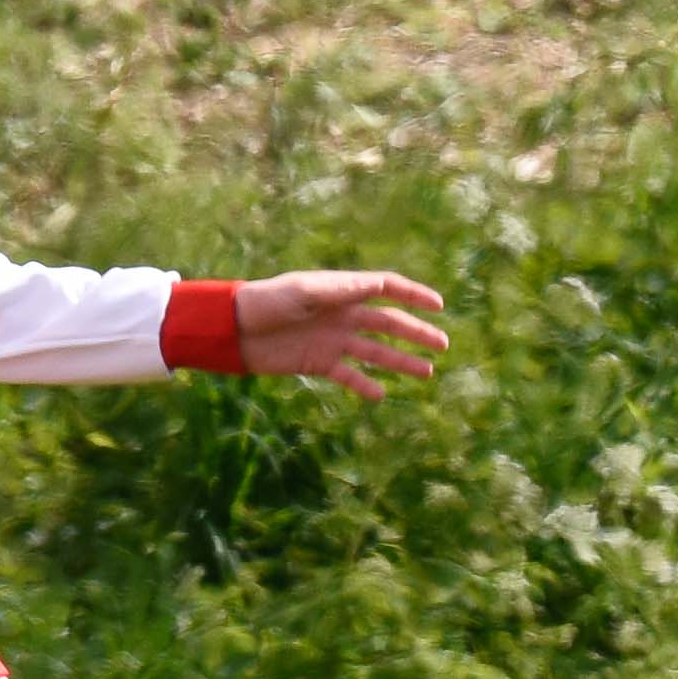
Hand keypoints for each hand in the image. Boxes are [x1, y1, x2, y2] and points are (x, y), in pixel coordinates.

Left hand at [235, 268, 445, 391]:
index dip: (413, 295)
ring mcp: (332, 340)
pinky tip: (381, 395)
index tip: (439, 305)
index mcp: (341, 292)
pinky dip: (365, 385)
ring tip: (427, 372)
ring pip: (375, 351)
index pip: (385, 289)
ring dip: (401, 360)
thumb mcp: (302, 292)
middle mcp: (342, 315)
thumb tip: (378, 284)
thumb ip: (339, 290)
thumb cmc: (266, 302)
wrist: (233, 330)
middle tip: (444, 344)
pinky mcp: (318, 362)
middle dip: (417, 332)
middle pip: (388, 323)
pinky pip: (349, 375)